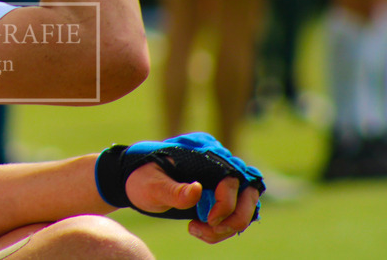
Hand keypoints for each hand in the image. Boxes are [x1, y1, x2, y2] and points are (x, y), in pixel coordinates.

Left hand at [126, 162, 260, 243]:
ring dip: (228, 227)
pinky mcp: (220, 199)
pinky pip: (234, 216)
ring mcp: (221, 184)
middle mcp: (218, 167)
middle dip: (234, 219)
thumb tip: (197, 190)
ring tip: (195, 230)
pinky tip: (199, 230)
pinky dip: (223, 229)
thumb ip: (173, 190)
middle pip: (249, 194)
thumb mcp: (152, 185)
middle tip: (208, 228)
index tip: (208, 219)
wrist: (137, 184)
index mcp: (204, 157)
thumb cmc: (143, 178)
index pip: (233, 180)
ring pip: (245, 208)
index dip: (226, 203)